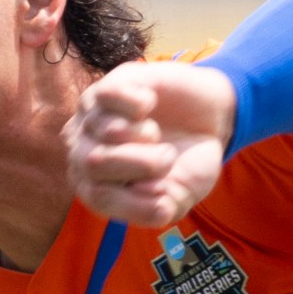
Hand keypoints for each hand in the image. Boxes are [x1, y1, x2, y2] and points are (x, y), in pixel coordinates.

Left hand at [66, 62, 236, 227]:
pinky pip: (110, 95)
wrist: (211, 121)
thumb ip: (152, 211)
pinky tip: (150, 104)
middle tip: (168, 158)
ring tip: (155, 133)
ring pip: (109, 129)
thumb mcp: (176, 200)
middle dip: (143, 164)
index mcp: (90, 183)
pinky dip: (140, 104)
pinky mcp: (110, 83)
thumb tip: (138, 191)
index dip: (137, 196)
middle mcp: (81, 147)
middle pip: (95, 162)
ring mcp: (92, 114)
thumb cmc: (186, 163)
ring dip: (146, 134)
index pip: (96, 196)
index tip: (163, 189)